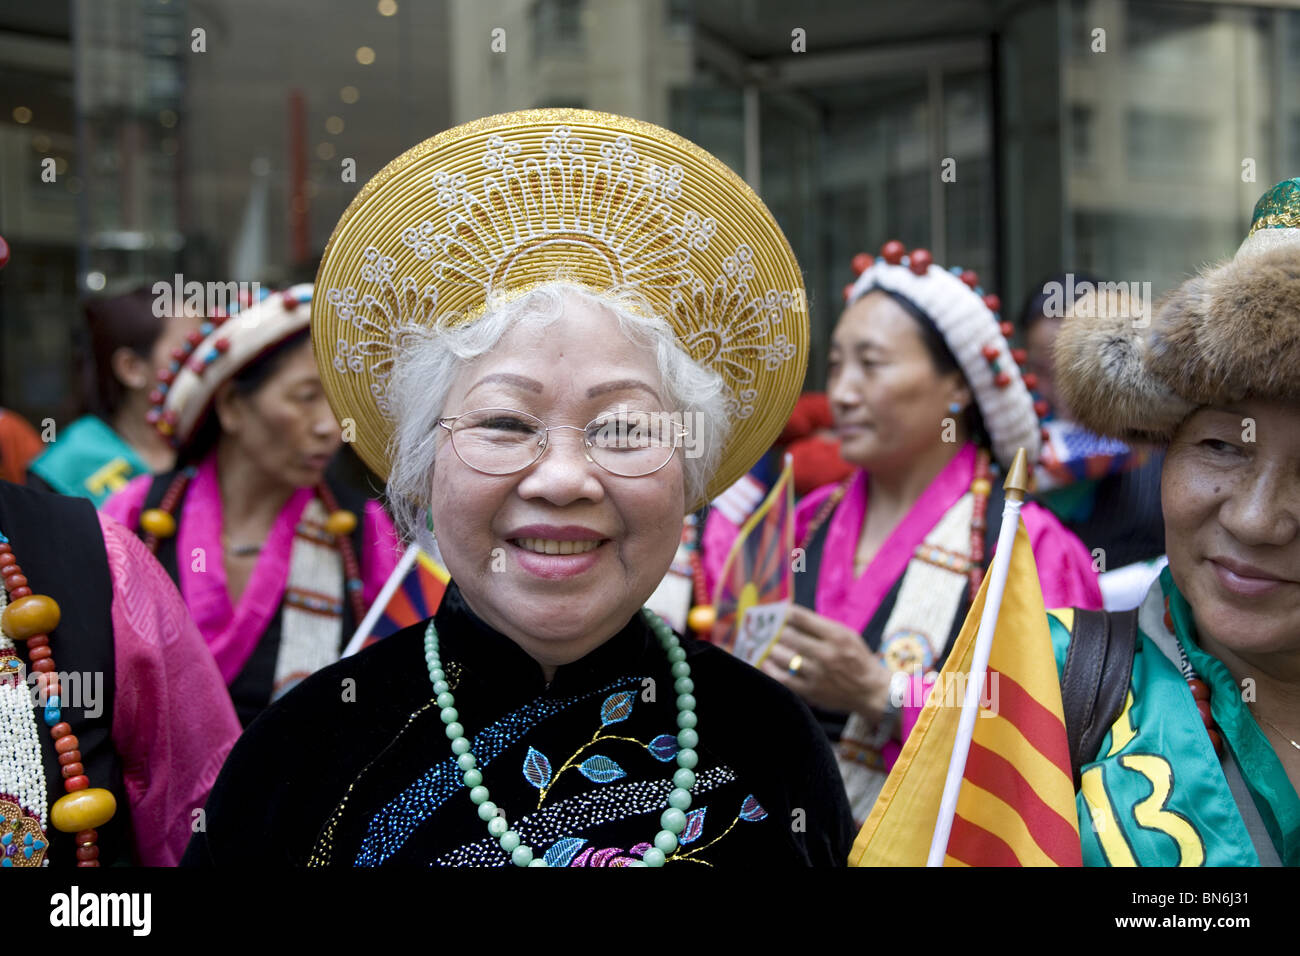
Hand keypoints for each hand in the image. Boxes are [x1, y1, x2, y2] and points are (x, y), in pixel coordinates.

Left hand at [759, 603, 892, 721]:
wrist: (871, 691)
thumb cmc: (858, 659)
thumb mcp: (847, 635)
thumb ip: (822, 626)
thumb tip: (792, 616)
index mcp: (837, 636)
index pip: (802, 618)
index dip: (784, 612)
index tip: (776, 611)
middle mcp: (826, 654)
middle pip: (788, 636)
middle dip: (773, 629)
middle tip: (764, 627)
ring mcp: (817, 674)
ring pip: (782, 657)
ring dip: (769, 648)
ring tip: (763, 643)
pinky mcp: (811, 691)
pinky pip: (783, 678)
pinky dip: (771, 669)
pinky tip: (766, 662)